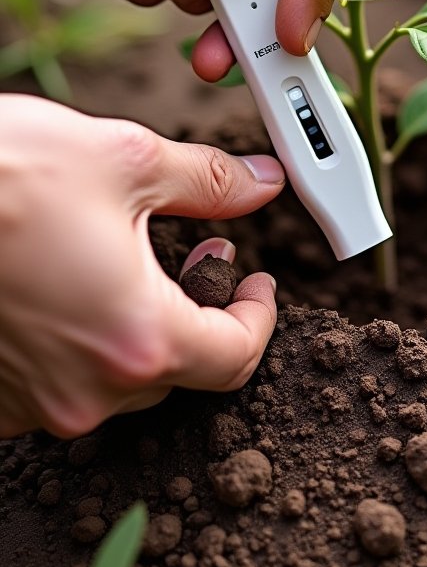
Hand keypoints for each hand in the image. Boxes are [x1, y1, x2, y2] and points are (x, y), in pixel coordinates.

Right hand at [0, 95, 284, 438]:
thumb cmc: (0, 176)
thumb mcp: (124, 161)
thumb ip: (209, 184)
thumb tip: (260, 183)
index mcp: (138, 339)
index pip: (236, 358)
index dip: (259, 318)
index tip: (259, 285)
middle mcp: (85, 390)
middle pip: (176, 371)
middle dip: (197, 314)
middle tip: (201, 256)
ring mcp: (30, 404)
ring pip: (113, 379)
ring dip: (134, 327)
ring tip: (126, 262)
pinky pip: (55, 382)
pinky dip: (75, 342)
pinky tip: (66, 285)